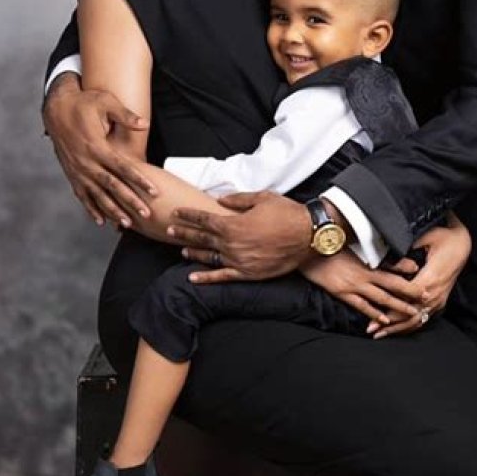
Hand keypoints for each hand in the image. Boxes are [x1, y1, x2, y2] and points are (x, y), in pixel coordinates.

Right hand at [43, 73, 154, 226]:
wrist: (55, 108)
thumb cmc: (83, 103)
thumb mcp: (105, 102)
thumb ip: (125, 115)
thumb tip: (145, 124)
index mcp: (96, 146)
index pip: (123, 168)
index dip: (139, 180)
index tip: (154, 192)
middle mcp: (86, 162)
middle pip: (112, 186)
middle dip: (130, 201)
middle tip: (146, 214)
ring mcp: (77, 170)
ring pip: (97, 195)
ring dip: (112, 210)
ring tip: (127, 223)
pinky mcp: (71, 173)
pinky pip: (82, 195)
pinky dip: (91, 208)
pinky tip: (100, 221)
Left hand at [170, 190, 313, 281]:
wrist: (308, 235)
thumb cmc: (286, 213)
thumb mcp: (261, 198)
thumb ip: (237, 200)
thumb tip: (220, 201)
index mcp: (233, 224)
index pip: (203, 219)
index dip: (188, 215)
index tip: (176, 212)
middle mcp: (232, 244)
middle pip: (201, 237)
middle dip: (183, 232)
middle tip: (168, 229)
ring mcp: (239, 261)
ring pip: (209, 257)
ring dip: (193, 252)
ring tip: (180, 249)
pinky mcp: (248, 273)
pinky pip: (222, 276)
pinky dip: (206, 277)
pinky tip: (193, 277)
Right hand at [301, 250, 420, 326]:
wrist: (307, 246)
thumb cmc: (327, 240)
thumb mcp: (349, 238)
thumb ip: (365, 241)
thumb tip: (377, 238)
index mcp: (365, 259)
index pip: (392, 267)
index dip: (407, 271)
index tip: (421, 275)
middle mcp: (363, 273)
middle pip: (392, 285)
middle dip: (410, 293)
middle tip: (426, 299)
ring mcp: (353, 285)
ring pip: (381, 298)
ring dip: (398, 307)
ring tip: (412, 314)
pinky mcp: (342, 292)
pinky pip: (361, 305)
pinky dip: (374, 313)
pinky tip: (384, 320)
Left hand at [369, 212, 471, 338]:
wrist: (463, 244)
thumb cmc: (445, 239)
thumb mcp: (426, 237)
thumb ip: (408, 246)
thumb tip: (389, 251)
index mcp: (430, 278)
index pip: (407, 299)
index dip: (391, 308)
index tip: (376, 315)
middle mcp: (434, 293)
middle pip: (410, 314)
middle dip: (390, 323)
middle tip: (371, 330)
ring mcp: (438, 299)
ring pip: (417, 319)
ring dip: (398, 328)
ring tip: (381, 334)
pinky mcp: (439, 300)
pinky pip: (424, 317)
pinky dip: (410, 325)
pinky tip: (398, 329)